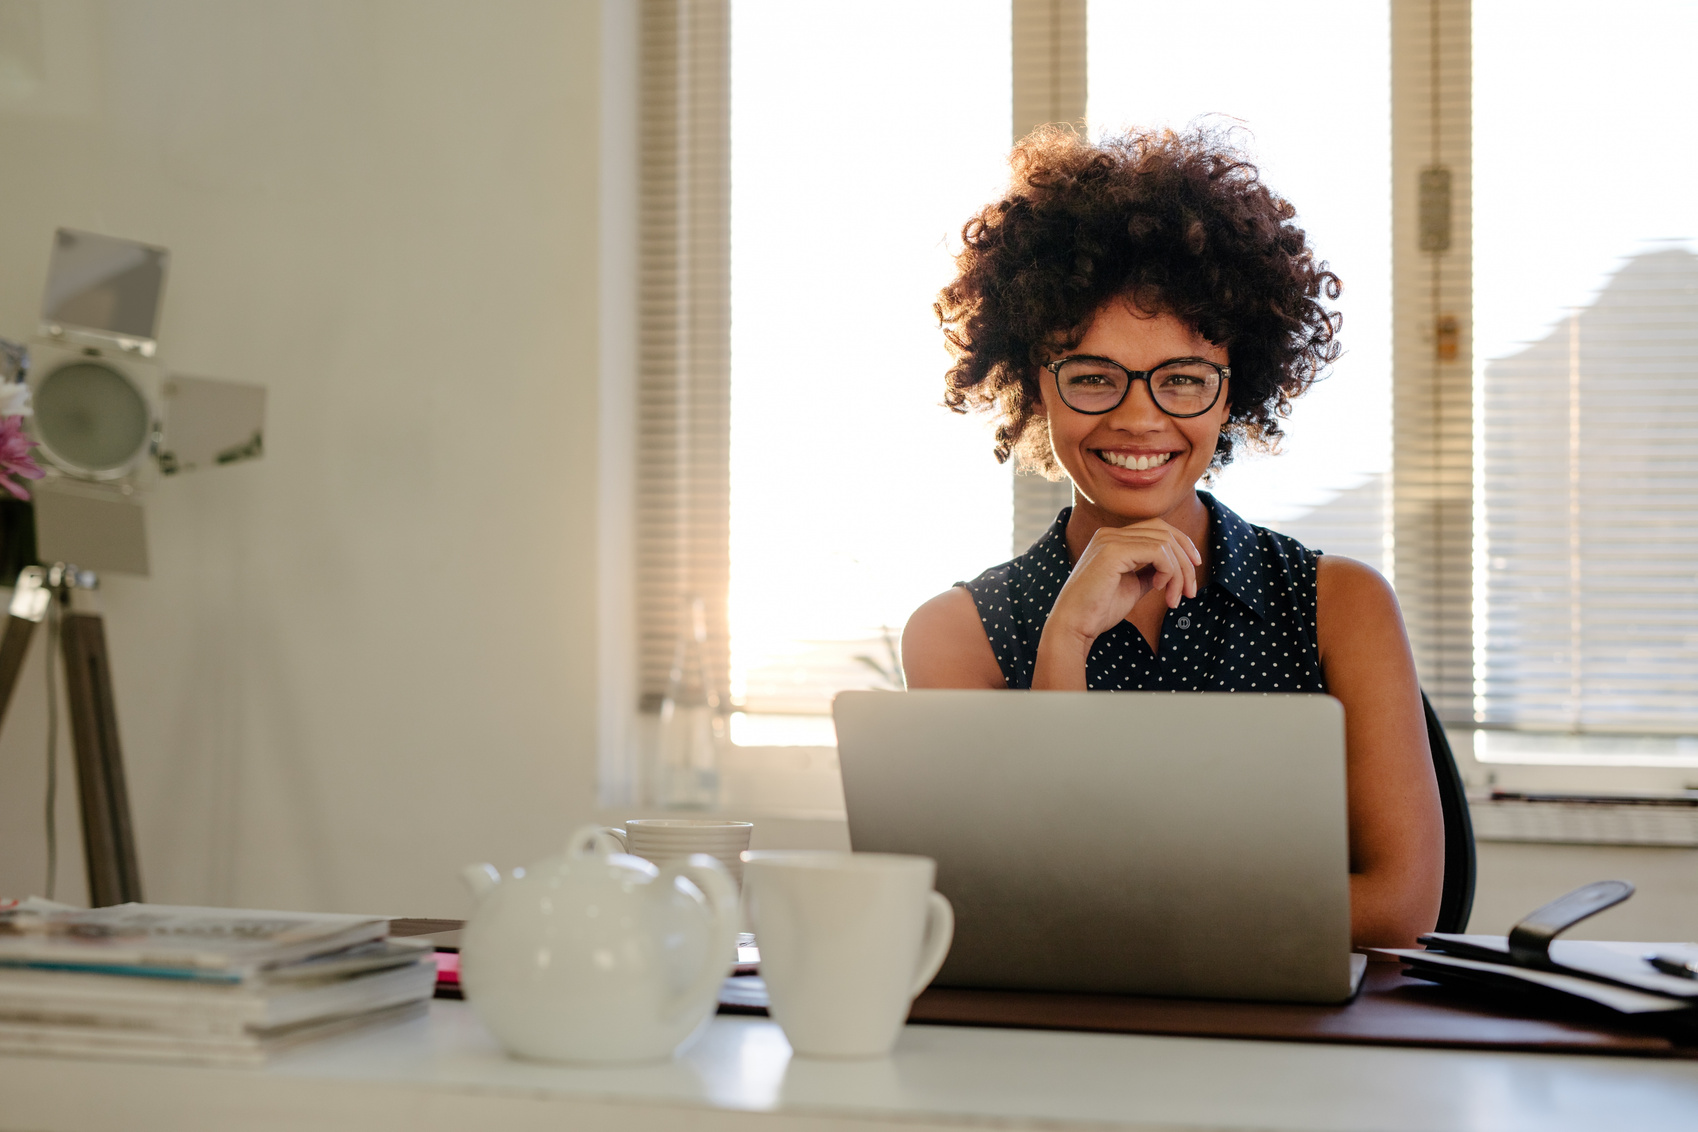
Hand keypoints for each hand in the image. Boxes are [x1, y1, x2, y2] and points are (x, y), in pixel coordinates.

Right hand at [1045, 520, 1201, 648]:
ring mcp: (1110, 539)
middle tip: (1190, 591)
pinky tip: (1159, 590)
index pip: (1158, 529)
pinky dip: (1168, 572)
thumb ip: (1149, 573)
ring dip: (1179, 573)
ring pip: (1165, 543)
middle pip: (1165, 531)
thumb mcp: (1132, 586)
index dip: (1182, 545)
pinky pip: (1158, 552)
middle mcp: (1110, 533)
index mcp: (1112, 538)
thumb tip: (1172, 569)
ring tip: (1174, 599)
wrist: (1073, 626)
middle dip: (1186, 560)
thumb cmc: (1098, 610)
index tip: (1194, 570)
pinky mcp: (1113, 551)